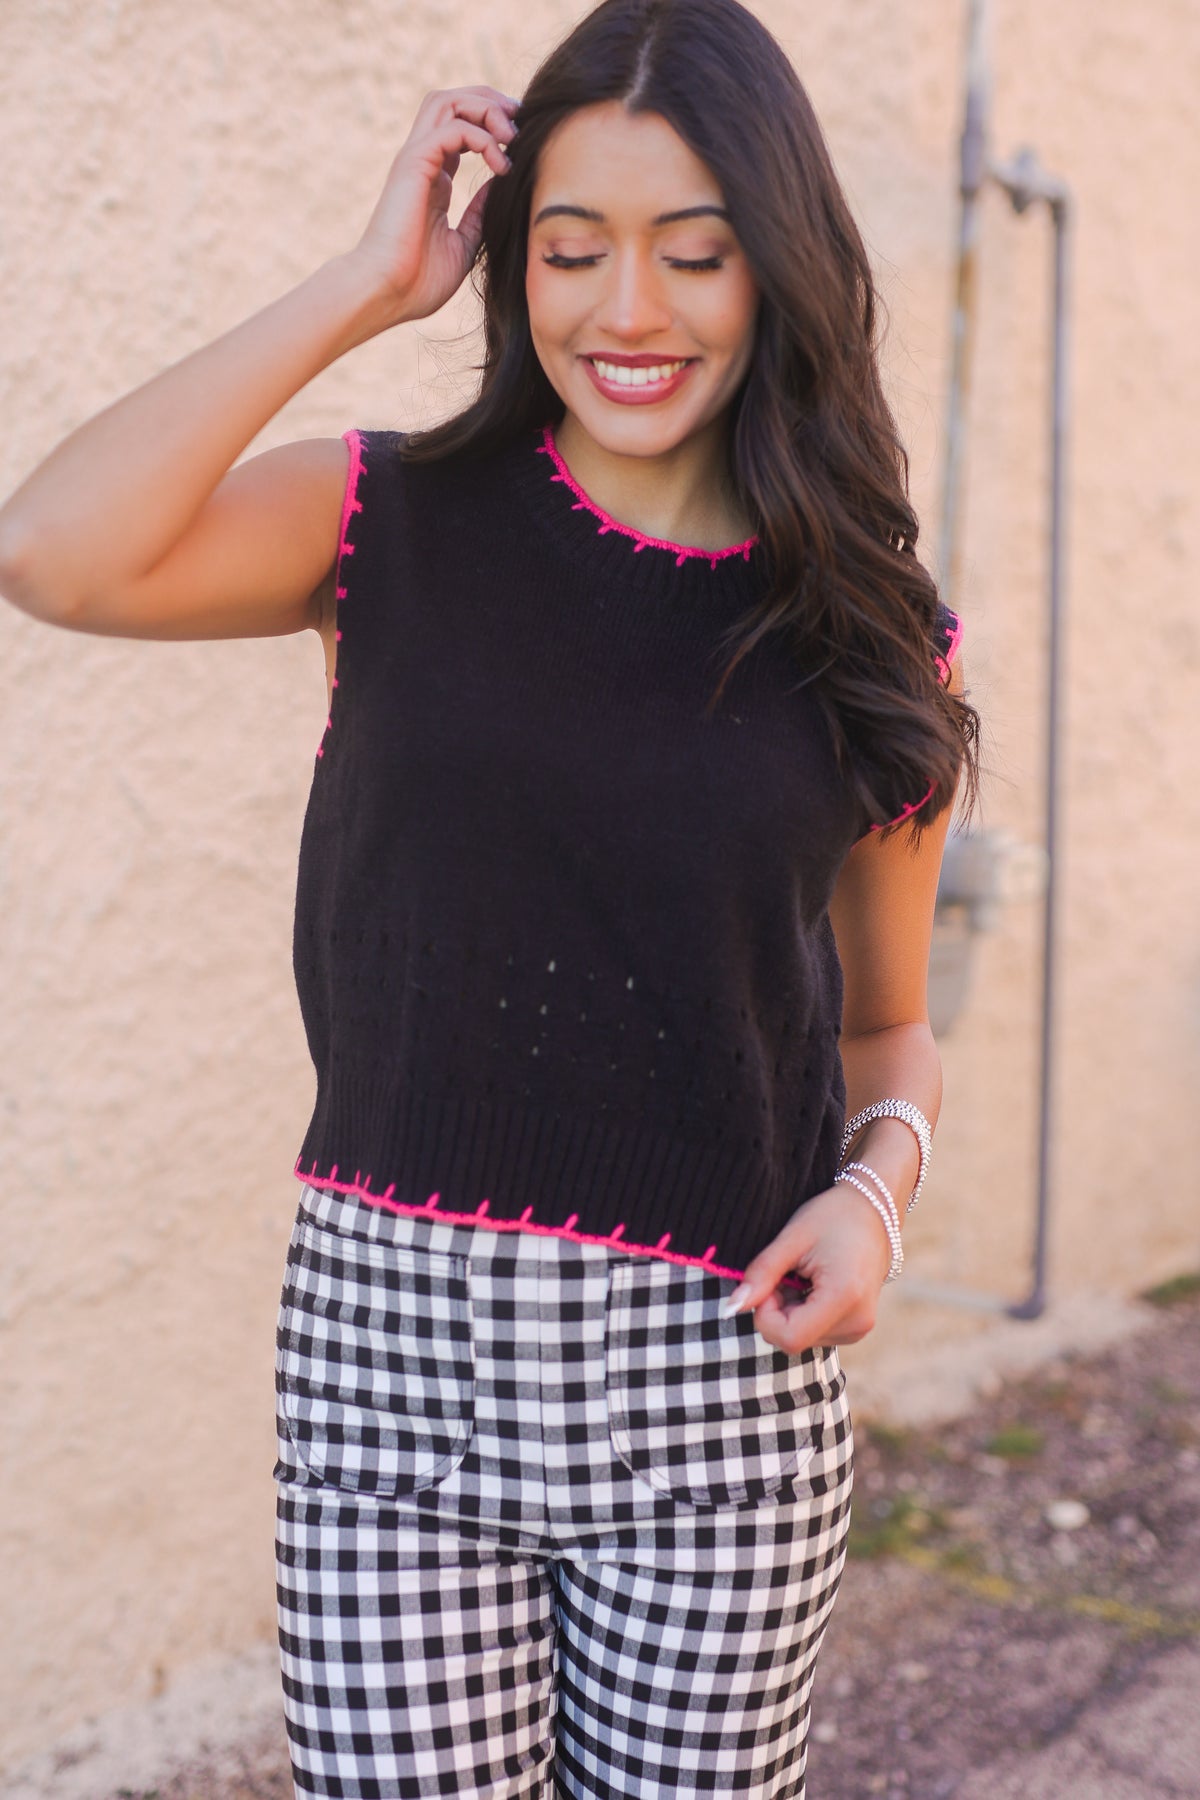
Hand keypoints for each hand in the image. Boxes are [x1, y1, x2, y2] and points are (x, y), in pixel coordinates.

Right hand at [349, 86, 519, 323]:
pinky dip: (482, 137)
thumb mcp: (464, 244)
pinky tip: (500, 164)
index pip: (461, 128)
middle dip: (491, 101)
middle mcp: (423, 161)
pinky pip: (452, 128)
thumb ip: (480, 213)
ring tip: (512, 137)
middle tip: (521, 123)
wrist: (386, 293)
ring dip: (486, 108)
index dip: (493, 125)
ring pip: (449, 101)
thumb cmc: (418, 281)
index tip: (522, 144)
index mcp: (434, 177)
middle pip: (454, 101)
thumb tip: (501, 185)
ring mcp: (416, 159)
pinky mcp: (413, 164)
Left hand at [722, 1182, 893, 1354]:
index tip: (770, 1281)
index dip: (766, 1314)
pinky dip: (803, 1314)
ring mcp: (860, 1328)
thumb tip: (732, 1307)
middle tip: (786, 1272)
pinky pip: (815, 1333)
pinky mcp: (857, 1328)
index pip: (789, 1337)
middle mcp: (857, 1322)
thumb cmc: (833, 1217)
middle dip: (776, 1311)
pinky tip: (812, 1286)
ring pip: (801, 1339)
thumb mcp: (792, 1239)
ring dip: (789, 1312)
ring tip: (803, 1276)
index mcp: (844, 1297)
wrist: (874, 1211)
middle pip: (793, 1340)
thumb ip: (762, 1274)